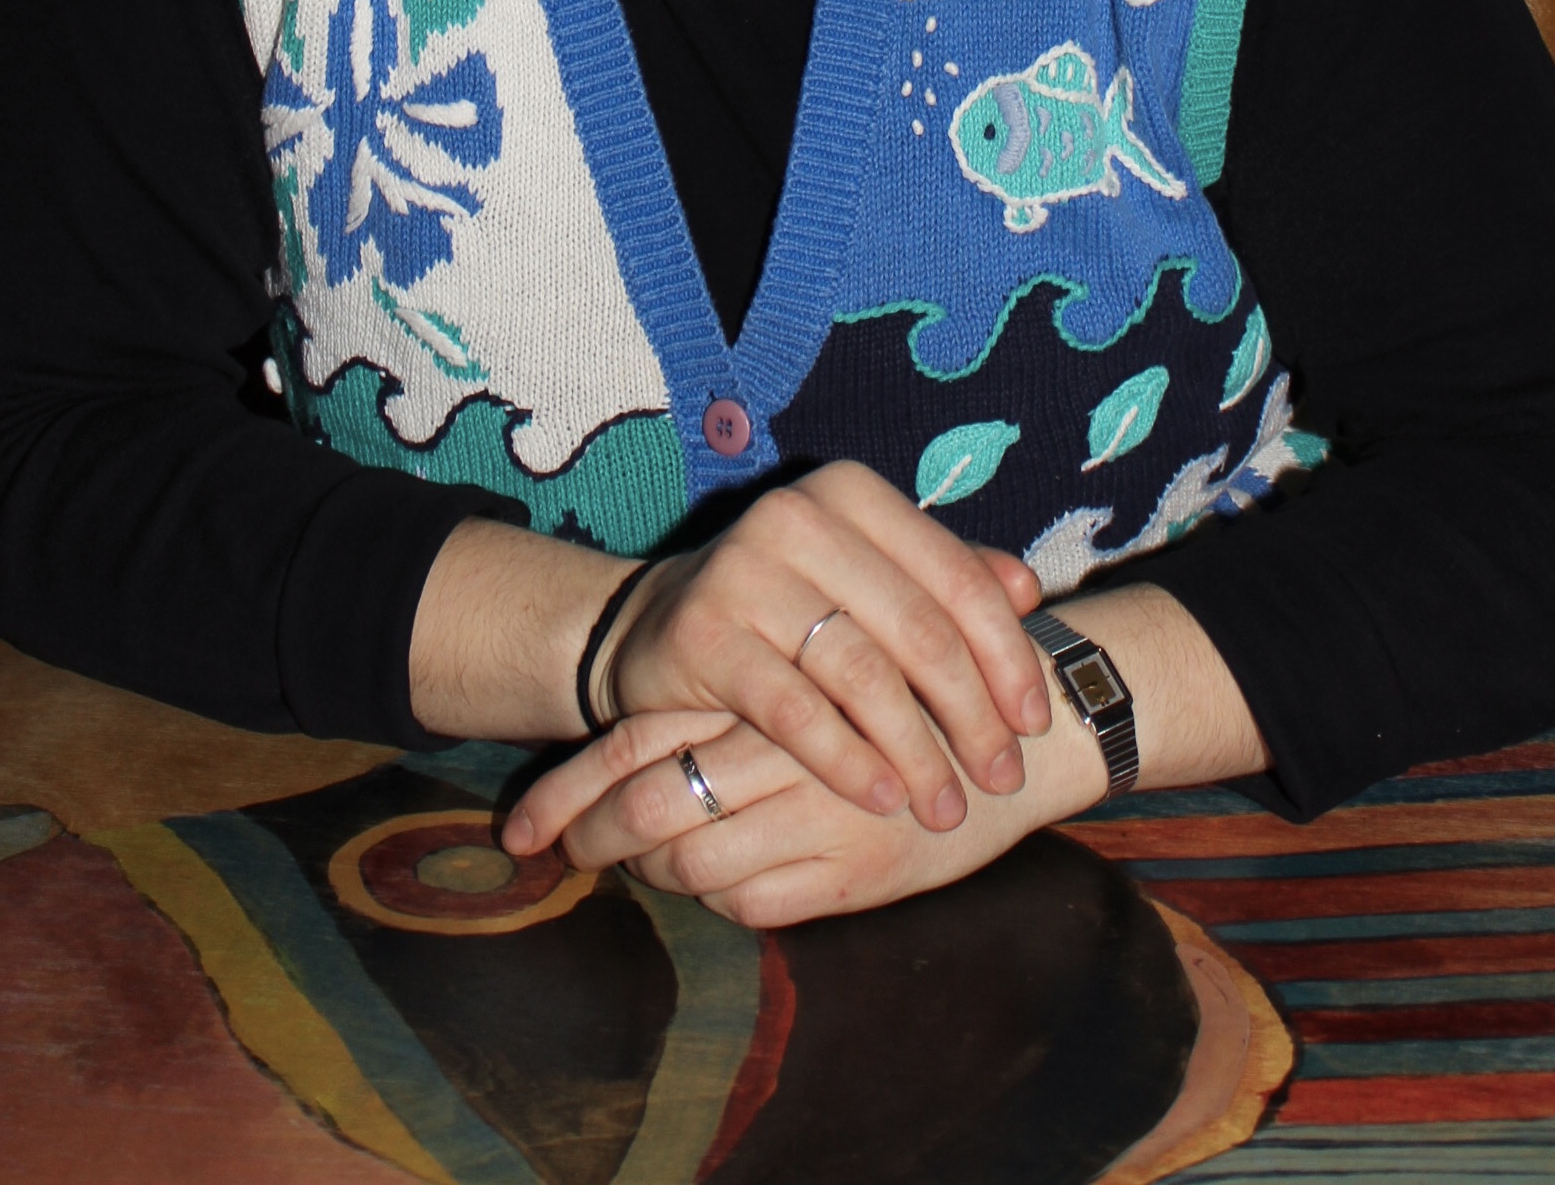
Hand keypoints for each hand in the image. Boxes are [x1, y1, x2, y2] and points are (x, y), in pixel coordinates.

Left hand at [505, 707, 1090, 927]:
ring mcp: (818, 812)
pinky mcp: (856, 869)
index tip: (521, 827)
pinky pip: (753, 901)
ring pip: (694, 859)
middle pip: (649, 800)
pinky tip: (708, 884)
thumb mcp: (830, 653)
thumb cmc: (921, 679)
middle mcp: (782, 745)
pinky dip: (716, 900)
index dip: (571, 788)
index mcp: (764, 681)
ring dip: (651, 872)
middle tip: (553, 854)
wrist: (1033, 725)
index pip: (637, 738)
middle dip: (589, 836)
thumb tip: (633, 731)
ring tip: (631, 865)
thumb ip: (749, 680)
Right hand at [593, 464, 1046, 830]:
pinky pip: (795, 709)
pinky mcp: (704, 633)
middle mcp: (796, 516)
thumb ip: (943, 578)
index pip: (956, 577)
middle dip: (972, 713)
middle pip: (918, 627)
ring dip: (916, 751)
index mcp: (849, 491)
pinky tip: (882, 799)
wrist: (659, 627)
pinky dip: (847, 760)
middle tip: (1003, 777)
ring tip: (945, 806)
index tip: (1035, 723)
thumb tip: (1028, 591)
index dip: (1006, 655)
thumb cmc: (790, 607)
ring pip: (862, 673)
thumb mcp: (868, 579)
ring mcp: (744, 570)